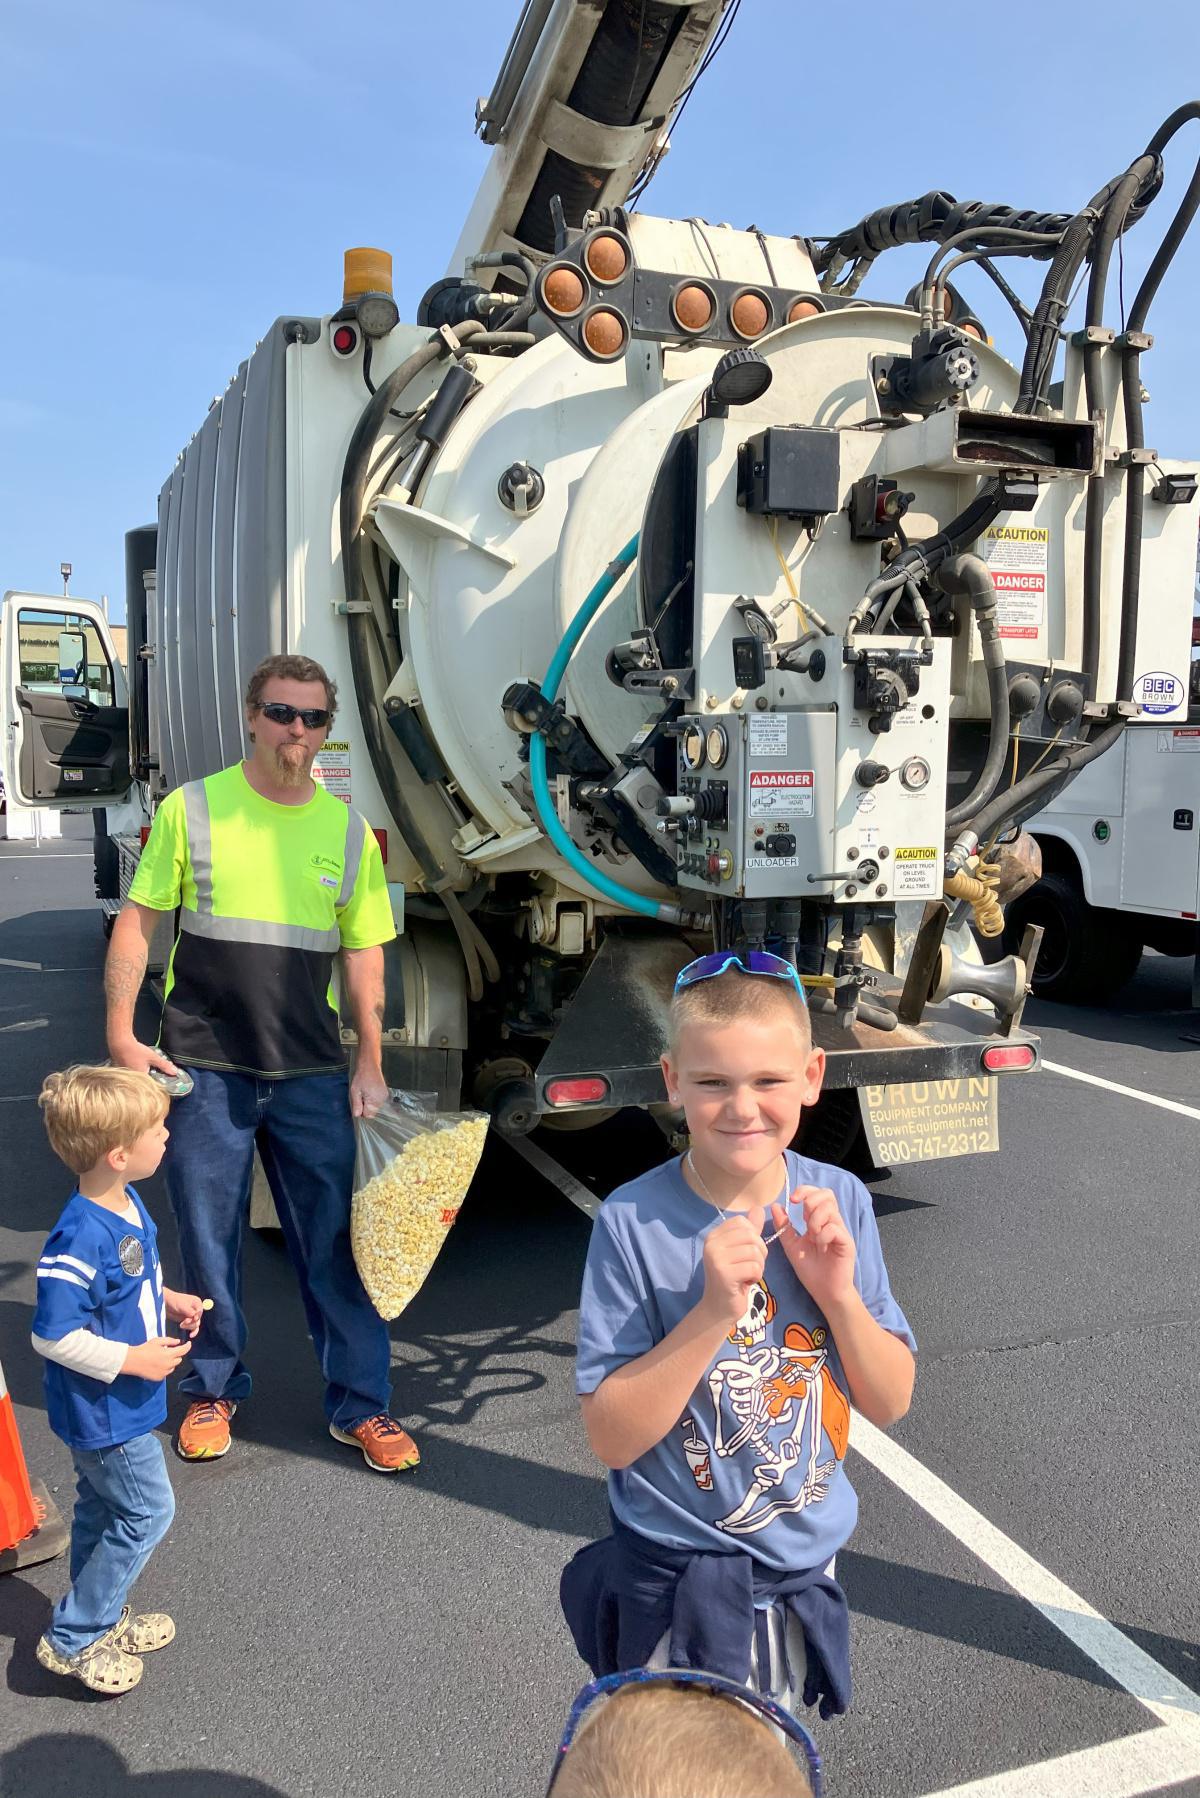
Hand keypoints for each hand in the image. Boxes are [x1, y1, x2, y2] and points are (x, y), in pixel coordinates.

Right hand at [108, 1034, 178, 1078]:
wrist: (119, 1043)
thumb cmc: (136, 1051)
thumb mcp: (153, 1057)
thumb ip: (164, 1065)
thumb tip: (175, 1072)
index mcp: (141, 1079)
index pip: (152, 1085)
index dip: (158, 1083)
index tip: (164, 1081)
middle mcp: (133, 1080)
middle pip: (145, 1083)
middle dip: (151, 1079)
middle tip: (157, 1074)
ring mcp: (127, 1077)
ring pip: (139, 1078)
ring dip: (144, 1075)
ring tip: (147, 1070)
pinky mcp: (123, 1072)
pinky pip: (133, 1075)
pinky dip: (137, 1072)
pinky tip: (139, 1066)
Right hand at [123, 1336, 191, 1379]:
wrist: (133, 1361)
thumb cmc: (145, 1349)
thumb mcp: (157, 1341)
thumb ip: (170, 1341)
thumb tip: (178, 1342)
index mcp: (169, 1355)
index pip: (183, 1351)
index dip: (187, 1346)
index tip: (188, 1343)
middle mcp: (169, 1365)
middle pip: (179, 1359)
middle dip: (176, 1354)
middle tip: (168, 1350)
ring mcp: (164, 1373)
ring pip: (173, 1367)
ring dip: (171, 1362)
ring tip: (160, 1358)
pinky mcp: (159, 1378)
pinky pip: (166, 1372)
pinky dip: (165, 1368)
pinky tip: (156, 1365)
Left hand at [164, 1289, 204, 1337]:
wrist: (166, 1304)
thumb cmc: (174, 1301)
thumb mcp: (182, 1305)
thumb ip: (189, 1311)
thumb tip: (196, 1317)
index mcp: (197, 1302)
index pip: (200, 1311)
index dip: (196, 1316)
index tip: (191, 1319)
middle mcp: (196, 1309)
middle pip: (198, 1319)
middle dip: (191, 1322)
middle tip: (182, 1323)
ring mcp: (192, 1316)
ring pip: (195, 1324)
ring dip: (189, 1326)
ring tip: (181, 1325)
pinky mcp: (188, 1321)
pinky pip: (193, 1328)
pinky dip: (193, 1331)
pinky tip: (191, 1335)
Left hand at [350, 1064, 388, 1119]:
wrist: (370, 1066)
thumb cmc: (361, 1077)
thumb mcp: (355, 1091)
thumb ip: (356, 1105)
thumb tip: (357, 1116)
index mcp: (374, 1100)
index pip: (368, 1115)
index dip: (361, 1111)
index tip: (358, 1103)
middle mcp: (381, 1100)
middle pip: (372, 1112)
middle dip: (365, 1107)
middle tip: (361, 1096)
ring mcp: (384, 1097)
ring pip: (375, 1108)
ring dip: (369, 1103)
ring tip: (365, 1092)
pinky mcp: (385, 1094)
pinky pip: (378, 1102)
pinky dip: (373, 1099)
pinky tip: (370, 1091)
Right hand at [700, 1209, 766, 1327]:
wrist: (718, 1308)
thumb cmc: (732, 1278)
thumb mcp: (740, 1251)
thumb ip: (749, 1230)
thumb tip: (759, 1207)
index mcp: (714, 1235)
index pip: (742, 1222)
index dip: (753, 1237)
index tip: (746, 1253)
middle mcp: (712, 1243)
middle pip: (751, 1236)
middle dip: (759, 1253)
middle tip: (750, 1267)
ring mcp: (716, 1258)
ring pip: (755, 1252)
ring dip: (759, 1266)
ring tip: (747, 1275)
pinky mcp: (724, 1273)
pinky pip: (754, 1267)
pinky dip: (756, 1277)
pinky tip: (745, 1283)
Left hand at [771, 1187, 856, 1310]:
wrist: (825, 1293)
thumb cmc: (811, 1271)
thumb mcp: (792, 1247)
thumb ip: (784, 1227)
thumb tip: (775, 1206)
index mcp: (820, 1221)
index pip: (818, 1194)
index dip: (805, 1190)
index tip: (792, 1200)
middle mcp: (832, 1223)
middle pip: (827, 1194)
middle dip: (811, 1201)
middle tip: (804, 1220)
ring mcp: (841, 1232)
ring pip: (830, 1209)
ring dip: (815, 1220)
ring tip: (812, 1237)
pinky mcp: (846, 1243)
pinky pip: (834, 1228)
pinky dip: (822, 1235)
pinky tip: (820, 1247)